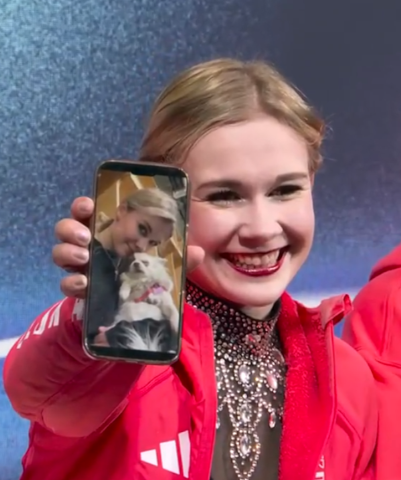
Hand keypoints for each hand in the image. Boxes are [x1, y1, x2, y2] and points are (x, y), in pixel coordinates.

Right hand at [53, 197, 203, 298]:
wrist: (131, 305)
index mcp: (108, 229)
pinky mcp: (79, 288)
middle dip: (71, 228)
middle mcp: (89, 244)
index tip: (88, 205)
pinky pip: (65, 283)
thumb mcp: (164, 261)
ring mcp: (81, 266)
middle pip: (67, 228)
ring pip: (60, 252)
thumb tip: (198, 251)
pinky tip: (84, 285)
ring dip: (67, 252)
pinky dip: (71, 283)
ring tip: (84, 258)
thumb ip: (180, 256)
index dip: (83, 205)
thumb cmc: (144, 271)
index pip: (88, 210)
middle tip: (86, 236)